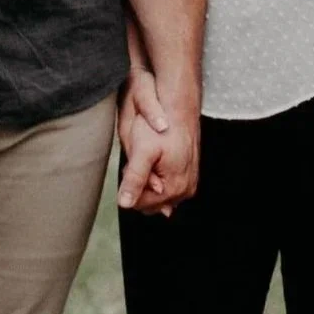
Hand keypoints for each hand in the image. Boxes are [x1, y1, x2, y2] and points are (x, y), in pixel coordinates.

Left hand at [117, 69, 198, 212]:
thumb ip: (134, 179)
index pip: (140, 204)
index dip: (130, 186)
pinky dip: (156, 177)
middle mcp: (186, 190)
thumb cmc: (160, 126)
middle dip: (138, 185)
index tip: (131, 165)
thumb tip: (124, 203)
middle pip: (150, 203)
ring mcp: (189, 184)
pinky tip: (155, 160)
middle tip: (138, 160)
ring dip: (147, 180)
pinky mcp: (188, 176)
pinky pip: (167, 186)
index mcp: (175, 187)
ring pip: (157, 195)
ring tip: (147, 157)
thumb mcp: (141, 151)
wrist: (179, 108)